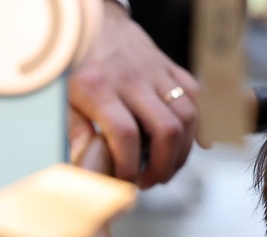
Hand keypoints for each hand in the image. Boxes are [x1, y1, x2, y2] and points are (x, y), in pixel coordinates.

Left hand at [68, 1, 200, 187]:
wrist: (99, 27)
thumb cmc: (82, 69)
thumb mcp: (66, 99)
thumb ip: (76, 133)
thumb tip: (88, 167)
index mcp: (98, 87)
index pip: (125, 134)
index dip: (130, 165)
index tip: (128, 180)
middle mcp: (131, 78)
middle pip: (165, 129)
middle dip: (164, 165)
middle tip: (153, 180)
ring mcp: (157, 72)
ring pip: (187, 117)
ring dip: (183, 151)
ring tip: (168, 167)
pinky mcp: (174, 69)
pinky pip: (197, 100)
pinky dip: (200, 128)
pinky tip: (190, 147)